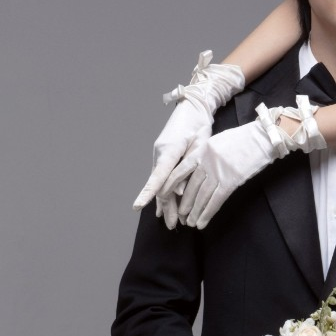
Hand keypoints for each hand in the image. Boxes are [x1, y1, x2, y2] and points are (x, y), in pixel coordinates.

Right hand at [134, 52, 245, 212]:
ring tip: (171, 222)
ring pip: (162, 184)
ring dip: (166, 204)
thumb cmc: (198, 126)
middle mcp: (160, 155)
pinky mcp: (164, 158)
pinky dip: (164, 193)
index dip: (148, 193)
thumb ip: (188, 168)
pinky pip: (163, 179)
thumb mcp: (198, 146)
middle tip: (173, 226)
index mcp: (168, 151)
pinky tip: (164, 208)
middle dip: (165, 207)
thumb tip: (178, 191)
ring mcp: (160, 156)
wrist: (193, 109)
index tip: (138, 206)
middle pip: (160, 186)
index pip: (157, 177)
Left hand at [177, 115, 289, 228]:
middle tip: (180, 215)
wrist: (264, 137)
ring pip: (202, 196)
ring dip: (195, 212)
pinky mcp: (231, 180)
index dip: (171, 184)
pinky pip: (216, 200)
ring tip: (190, 223)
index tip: (164, 195)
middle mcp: (207, 160)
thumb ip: (207, 155)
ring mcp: (218, 170)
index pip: (180, 169)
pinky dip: (208, 213)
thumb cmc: (245, 139)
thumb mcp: (220, 141)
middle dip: (184, 203)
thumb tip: (199, 171)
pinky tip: (202, 222)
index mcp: (202, 149)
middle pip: (191, 186)